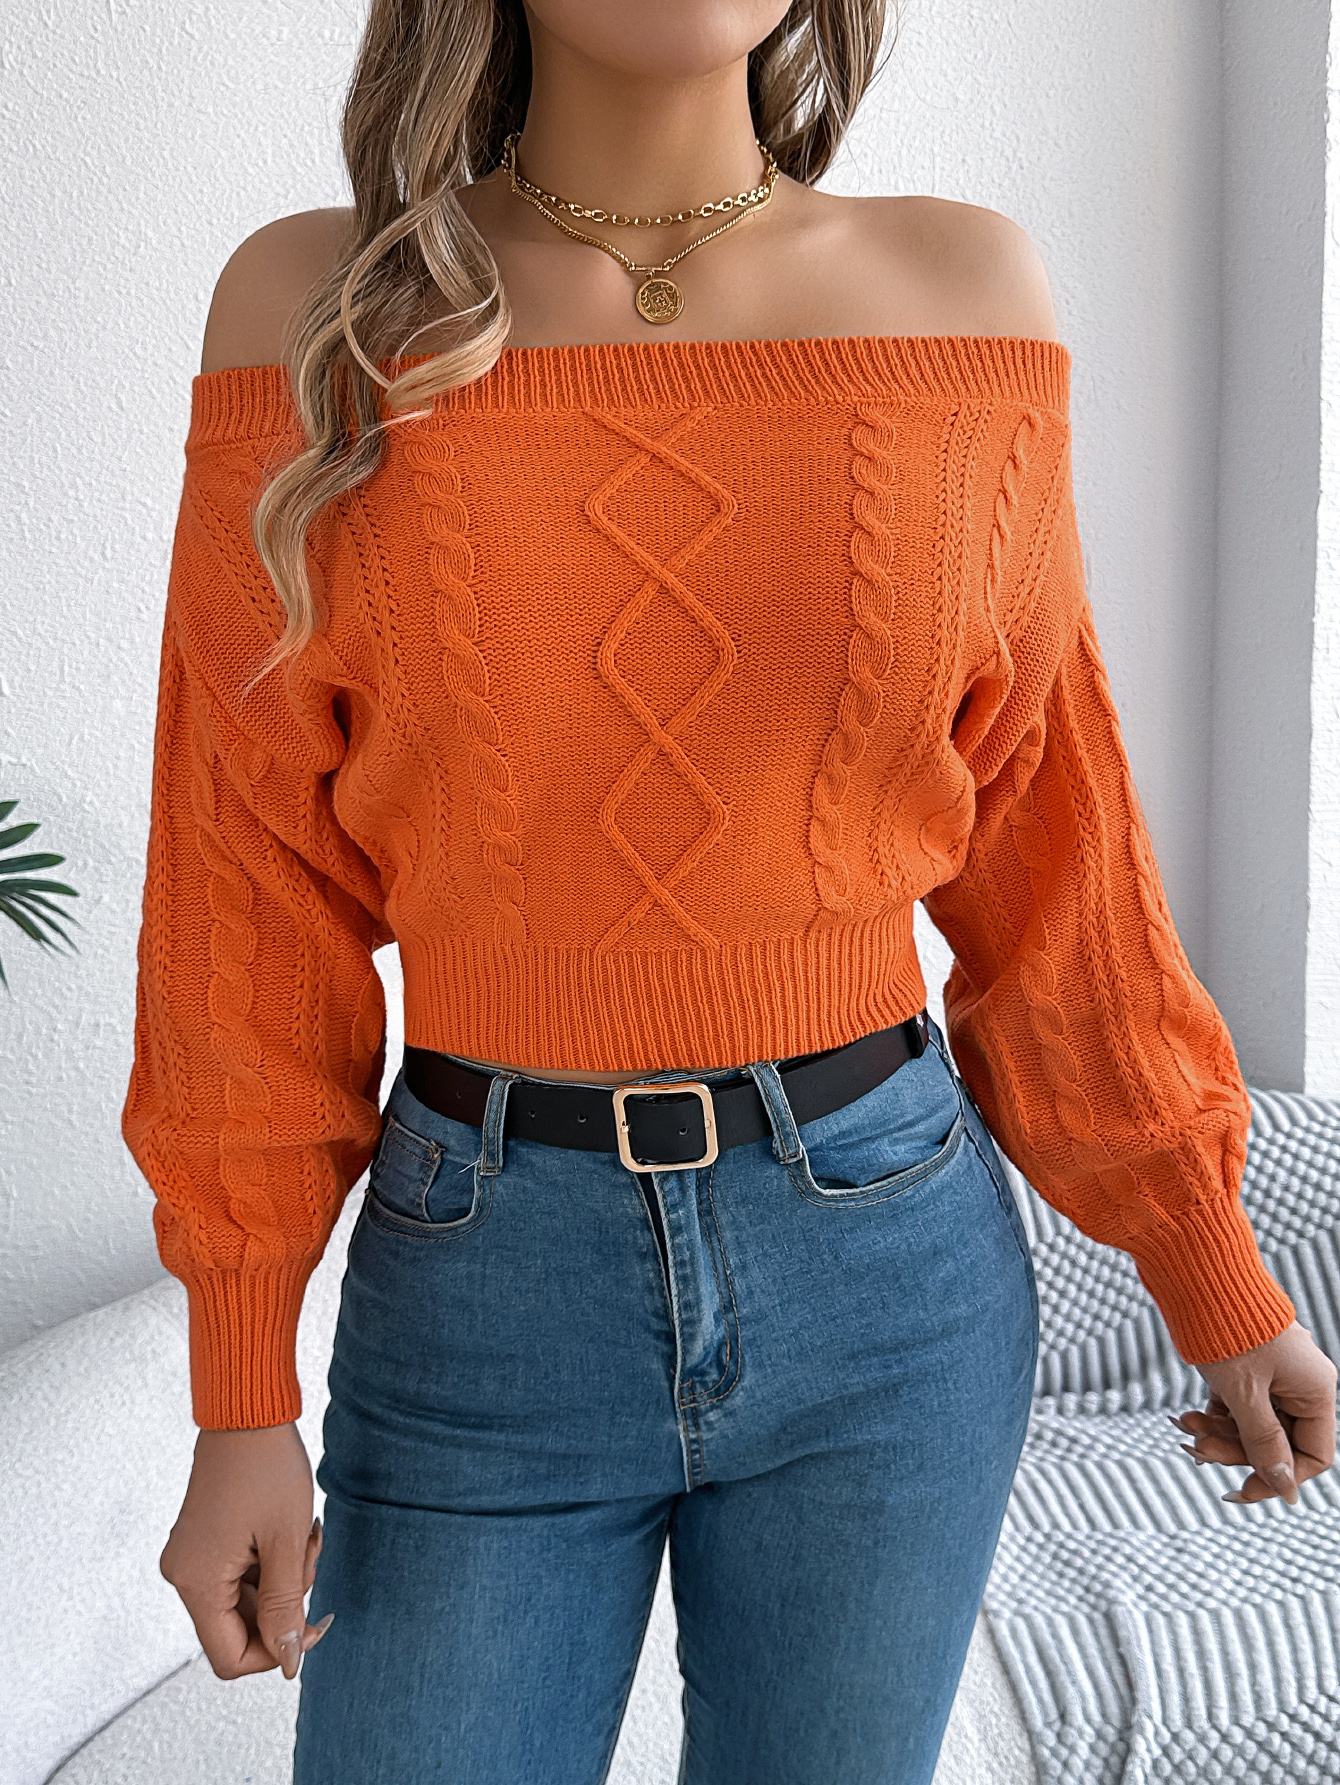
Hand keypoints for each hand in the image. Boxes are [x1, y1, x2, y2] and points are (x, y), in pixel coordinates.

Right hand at [159, 1422, 332, 1678]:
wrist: (247, 1412)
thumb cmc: (266, 1467)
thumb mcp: (285, 1543)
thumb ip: (285, 1608)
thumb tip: (286, 1662)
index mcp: (196, 1582)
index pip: (230, 1657)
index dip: (274, 1651)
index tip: (312, 1625)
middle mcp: (185, 1575)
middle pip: (240, 1627)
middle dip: (286, 1603)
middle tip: (310, 1558)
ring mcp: (193, 1557)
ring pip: (247, 1599)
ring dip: (285, 1577)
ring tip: (304, 1534)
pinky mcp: (206, 1541)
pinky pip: (242, 1574)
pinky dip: (272, 1561)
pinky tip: (292, 1528)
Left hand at [1172, 1321, 1336, 1505]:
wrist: (1197, 1269)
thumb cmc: (1226, 1328)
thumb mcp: (1244, 1393)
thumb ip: (1264, 1442)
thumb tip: (1285, 1489)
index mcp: (1315, 1390)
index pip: (1313, 1454)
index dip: (1280, 1476)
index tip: (1241, 1489)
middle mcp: (1300, 1382)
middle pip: (1277, 1440)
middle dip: (1235, 1449)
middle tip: (1195, 1448)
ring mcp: (1273, 1372)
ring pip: (1252, 1423)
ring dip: (1218, 1432)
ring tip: (1183, 1425)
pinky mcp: (1246, 1365)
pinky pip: (1237, 1404)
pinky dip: (1214, 1413)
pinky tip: (1186, 1416)